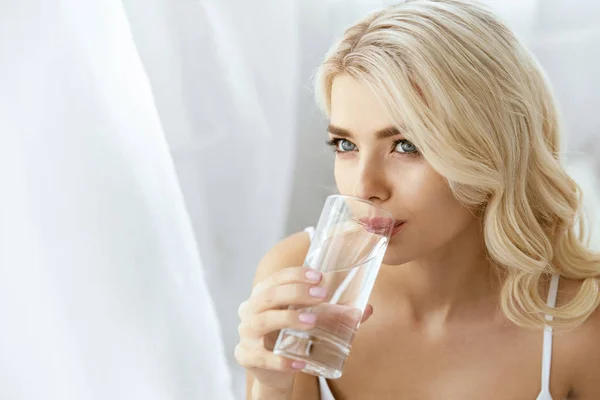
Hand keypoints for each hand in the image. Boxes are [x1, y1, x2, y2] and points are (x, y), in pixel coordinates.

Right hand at [235, 266, 372, 392]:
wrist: (275, 371)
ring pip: (261, 322)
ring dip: (287, 318)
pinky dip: (280, 360)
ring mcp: (246, 334)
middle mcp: (250, 310)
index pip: (275, 278)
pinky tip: (301, 362)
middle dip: (295, 293)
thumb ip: (336, 316)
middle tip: (321, 295)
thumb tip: (366, 309)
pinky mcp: (246, 356)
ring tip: (312, 322)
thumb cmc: (292, 337)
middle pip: (268, 296)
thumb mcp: (312, 323)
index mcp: (263, 295)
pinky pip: (261, 357)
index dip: (295, 274)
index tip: (319, 276)